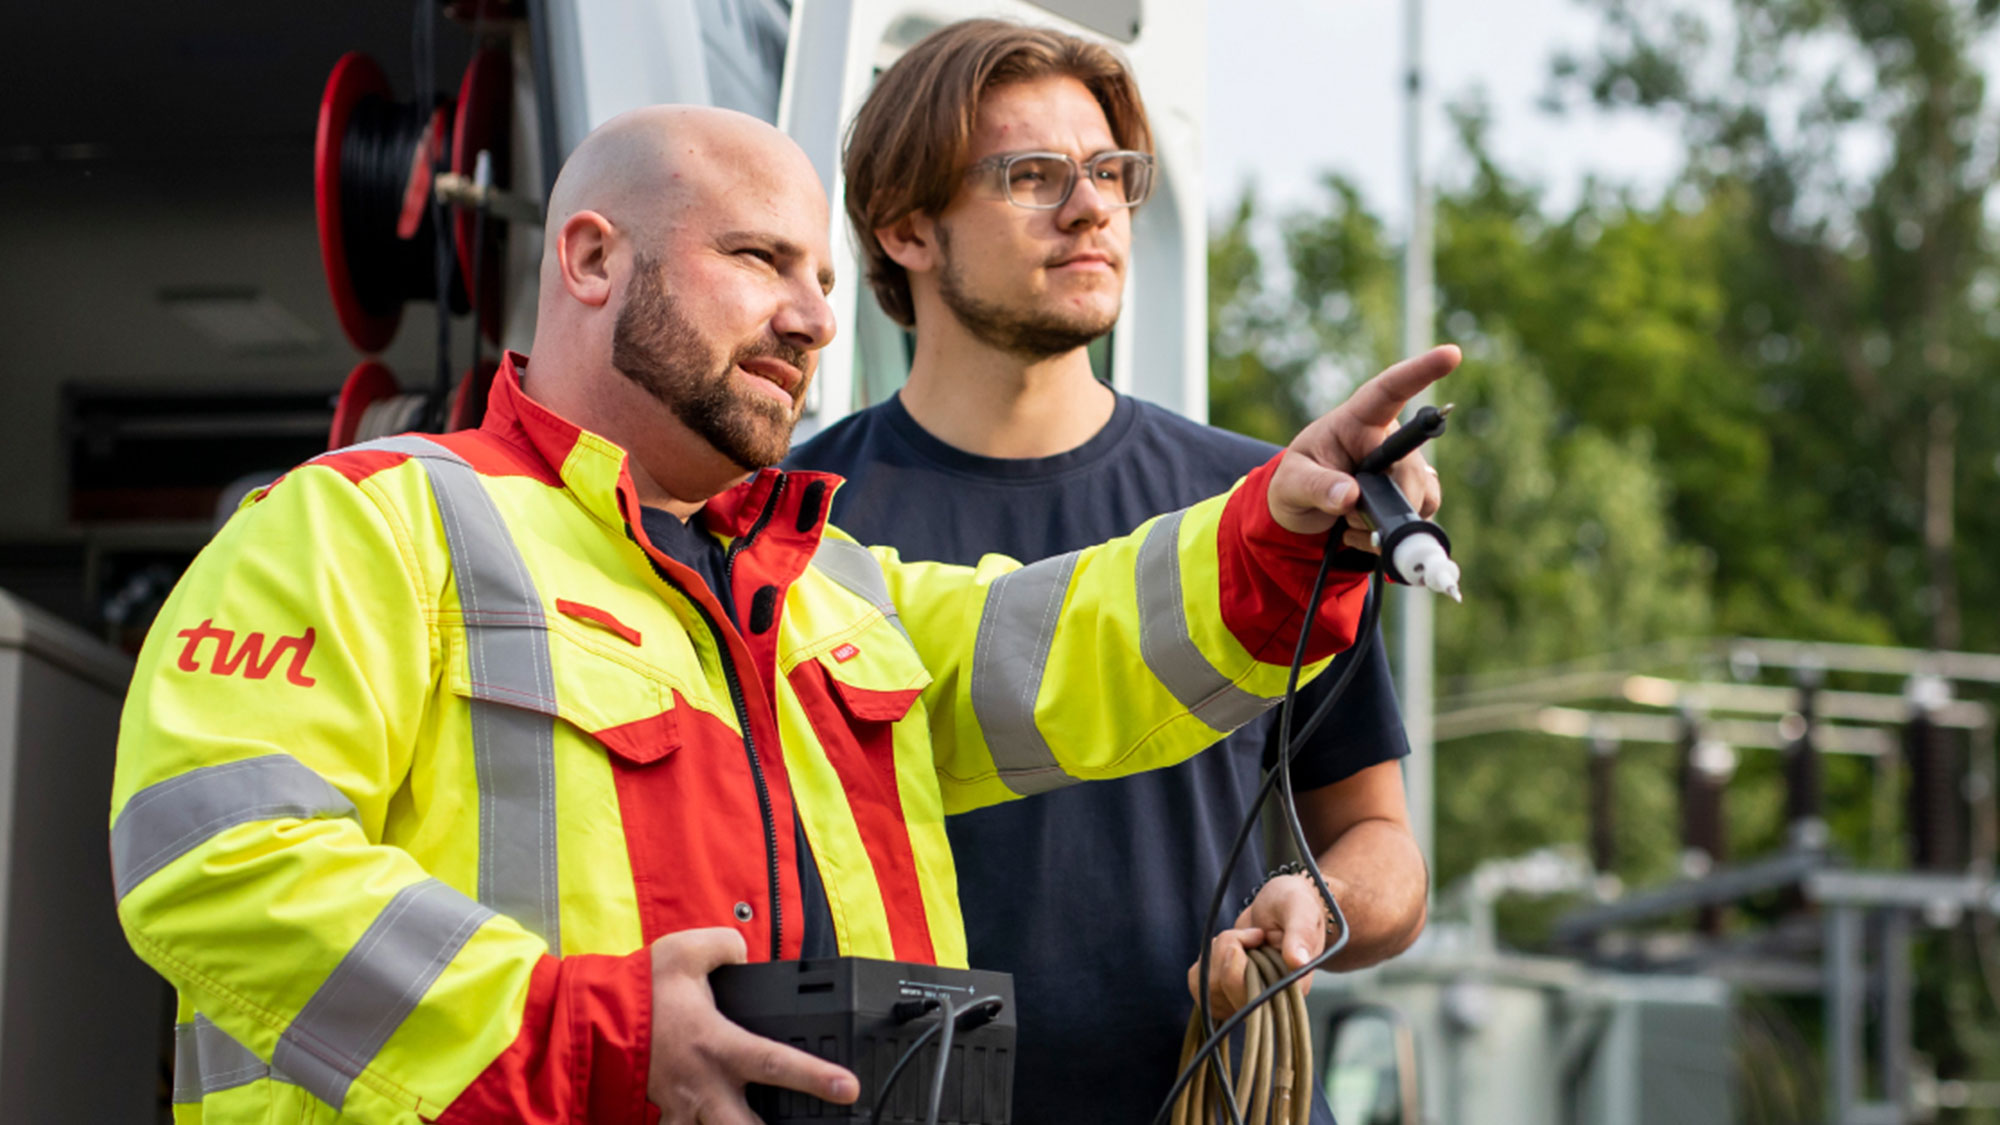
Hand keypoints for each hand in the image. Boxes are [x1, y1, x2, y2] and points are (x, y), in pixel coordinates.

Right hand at [647, 928, 858, 1123]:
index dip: (816, 1077)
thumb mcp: (687, 950)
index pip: (777, 1064)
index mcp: (718, 1044)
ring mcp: (685, 1106)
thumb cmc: (639, 990)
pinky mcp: (666, 1114)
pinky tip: (715, 1124)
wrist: (589, 1019)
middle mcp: (706, 1084)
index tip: (847, 1088)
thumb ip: (726, 947)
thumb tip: (743, 953)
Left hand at [1186, 874, 1332, 1020]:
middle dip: (1226, 949)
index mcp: (1291, 989)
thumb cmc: (1294, 904)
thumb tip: (1299, 964)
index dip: (1237, 965)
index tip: (1255, 936)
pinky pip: (1198, 985)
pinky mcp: (1226, 994)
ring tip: (1242, 938)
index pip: (1252, 997)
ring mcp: (1245, 1000)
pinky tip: (1228, 949)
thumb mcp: (1299, 910)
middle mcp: (1268, 1002)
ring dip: (1216, 952)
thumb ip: (1300, 935)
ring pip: (1207, 987)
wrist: (1280, 904)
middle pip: (1223, 990)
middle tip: (1253, 932)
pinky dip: (1205, 960)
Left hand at [1267, 346, 1458, 536]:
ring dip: (1387, 516)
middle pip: (1410, 467)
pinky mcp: (1413, 489)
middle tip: (1352, 514)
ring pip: (1422, 492)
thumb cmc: (1294, 485)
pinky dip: (1393, 530)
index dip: (1421, 370)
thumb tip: (1349, 496)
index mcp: (1356, 420)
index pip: (1390, 390)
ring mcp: (1403, 464)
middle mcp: (1386, 437)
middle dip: (1389, 499)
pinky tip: (1365, 529)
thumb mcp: (1291, 485)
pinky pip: (1424, 511)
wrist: (1303, 514)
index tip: (1451, 354)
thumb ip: (1316, 487)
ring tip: (1350, 518)